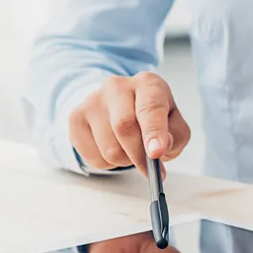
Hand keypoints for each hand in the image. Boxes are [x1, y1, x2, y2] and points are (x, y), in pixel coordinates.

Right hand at [68, 72, 190, 176]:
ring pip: (109, 148)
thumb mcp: (174, 122)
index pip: (150, 107)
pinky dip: (108, 164)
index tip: (156, 153)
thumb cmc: (150, 115)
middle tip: (149, 169)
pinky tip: (114, 148)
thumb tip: (162, 146)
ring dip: (125, 161)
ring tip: (131, 151)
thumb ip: (176, 135)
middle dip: (139, 155)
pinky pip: (92, 157)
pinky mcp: (76, 118)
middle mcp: (117, 86)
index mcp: (147, 83)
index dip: (154, 132)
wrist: (120, 105)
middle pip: (124, 127)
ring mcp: (93, 101)